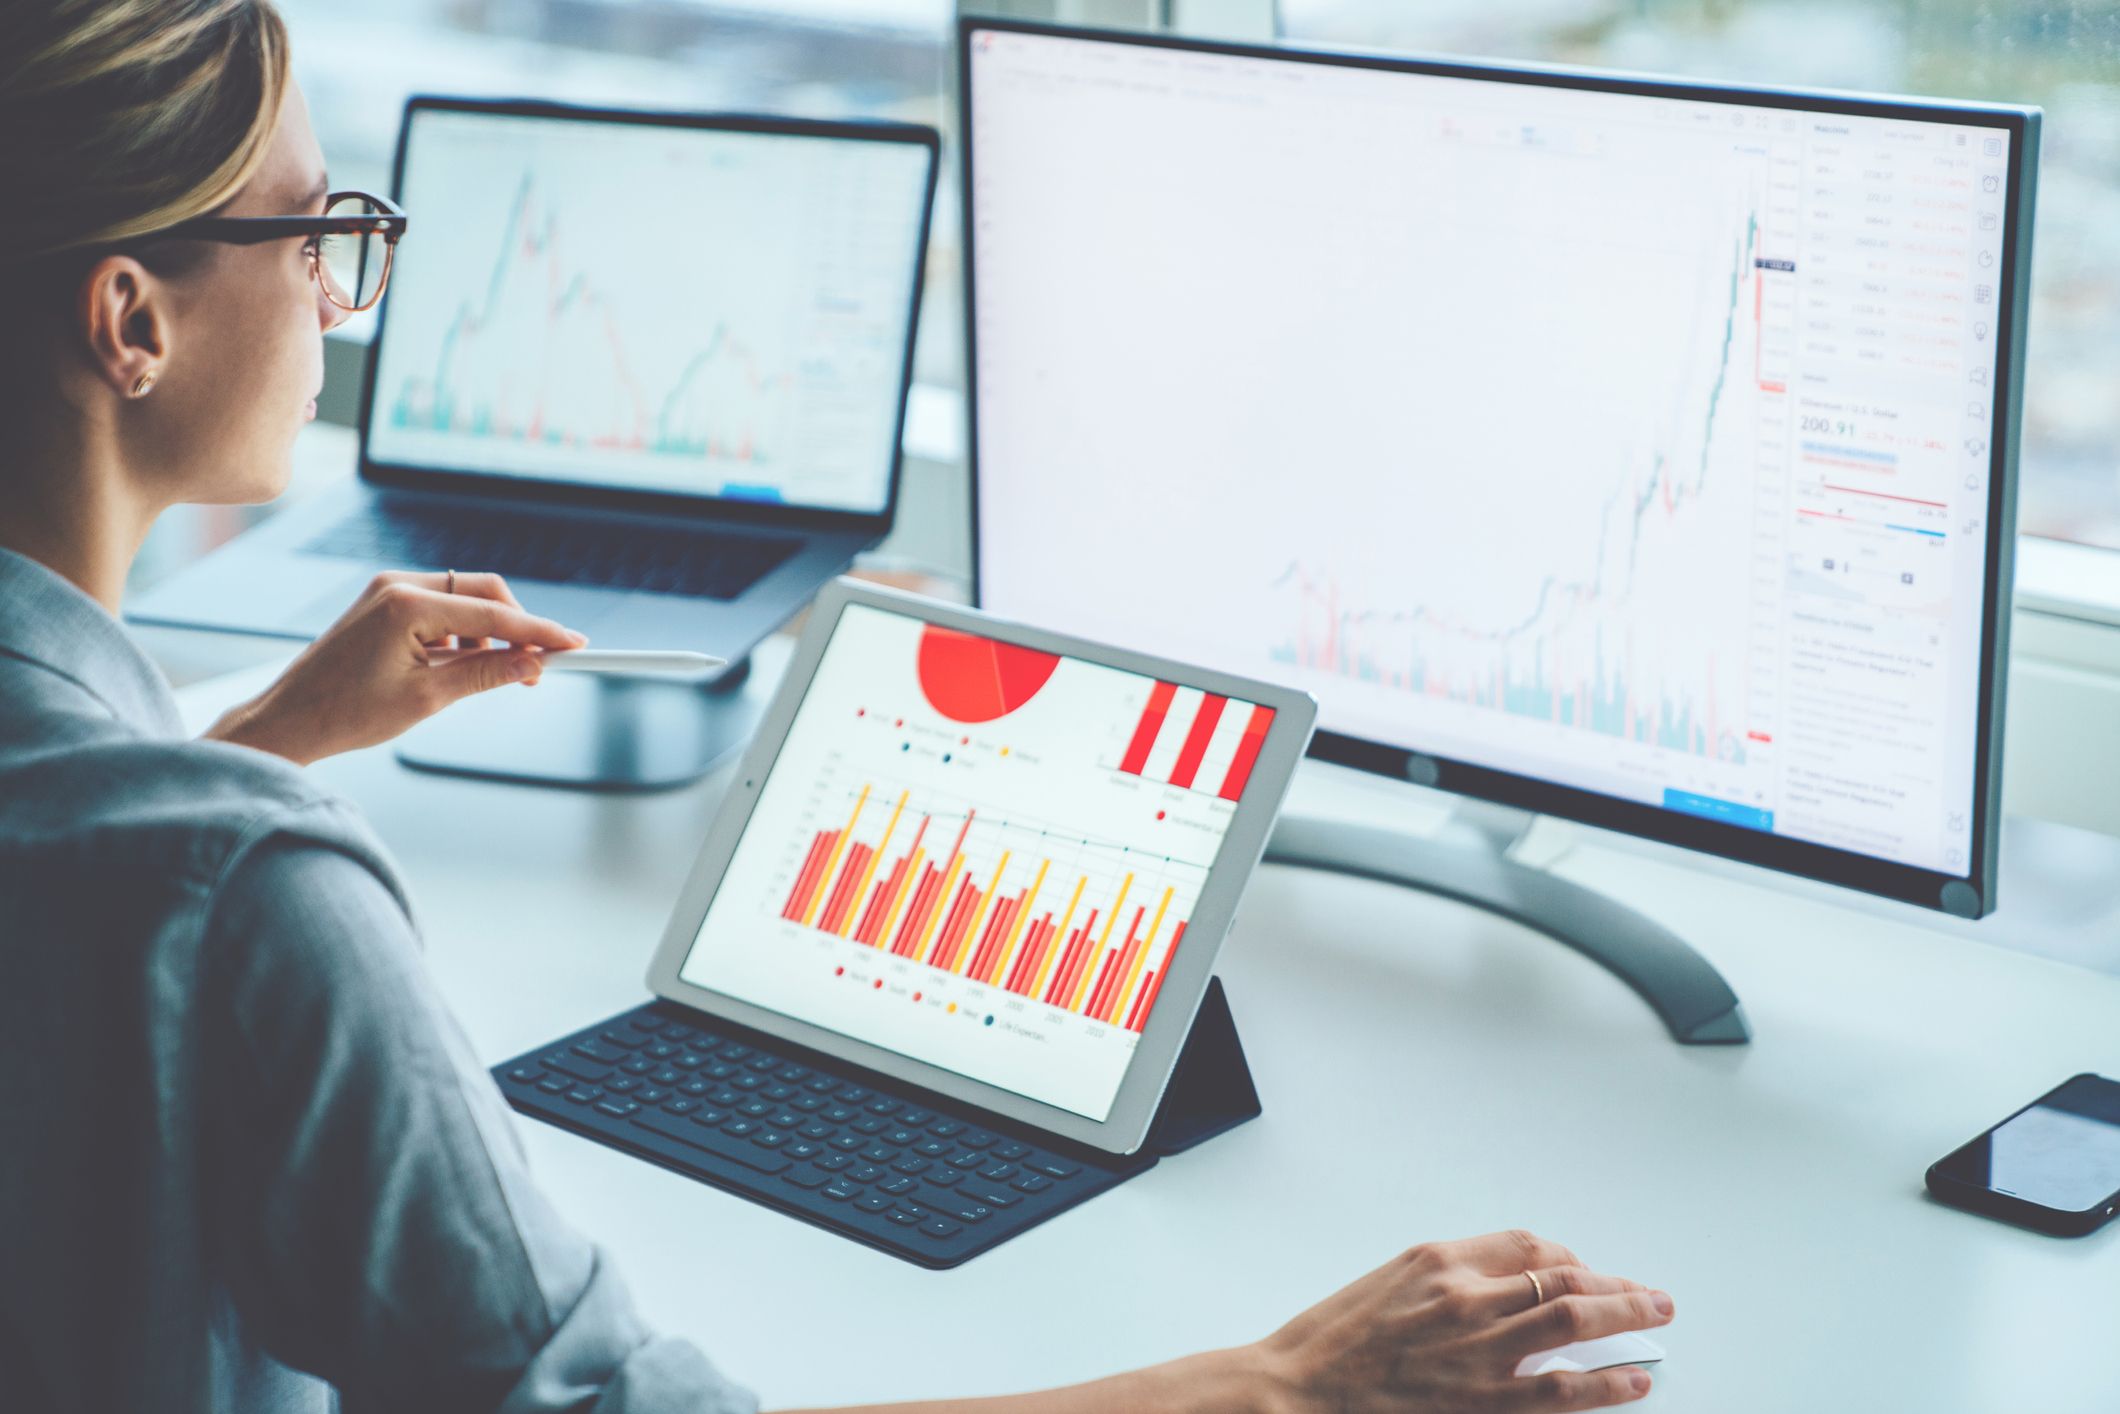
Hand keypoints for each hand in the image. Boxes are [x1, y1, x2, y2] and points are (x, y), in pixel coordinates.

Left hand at [205, 571, 586, 764]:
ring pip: (464, 599)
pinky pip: (441, 607)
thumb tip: (534, 664)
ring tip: (489, 677)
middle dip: (516, 627)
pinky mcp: (383, 602)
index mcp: (407, 605)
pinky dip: (461, 634)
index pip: (494, 614)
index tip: (575, 645)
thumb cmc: (347, 713)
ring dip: (488, 635)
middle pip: (484, 592)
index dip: (540, 631)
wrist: (289, 720)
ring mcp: (388, 590)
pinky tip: (458, 667)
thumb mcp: (428, 698)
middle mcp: (398, 585)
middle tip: (537, 668)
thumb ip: (487, 674)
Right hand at [1251, 1230, 1672, 1413]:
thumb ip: (1448, 1278)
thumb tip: (1509, 1282)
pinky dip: (1603, 1383)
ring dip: (1623, 1318)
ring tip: (1657, 1317)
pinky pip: (1557, 1389)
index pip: (1526, 1246)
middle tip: (1652, 1295)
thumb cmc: (1333, 1342)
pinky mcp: (1480, 1402)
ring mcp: (1475, 1351)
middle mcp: (1463, 1298)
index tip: (1589, 1273)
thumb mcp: (1389, 1283)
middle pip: (1560, 1278)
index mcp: (1437, 1261)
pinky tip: (1632, 1380)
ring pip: (1569, 1321)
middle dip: (1614, 1285)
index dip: (1569, 1258)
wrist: (1298, 1390)